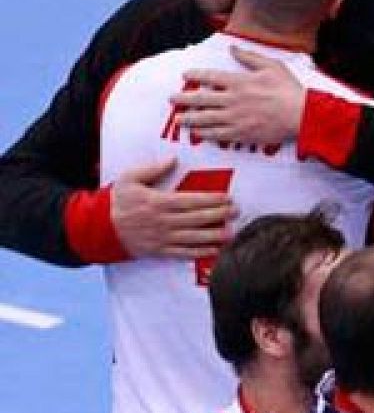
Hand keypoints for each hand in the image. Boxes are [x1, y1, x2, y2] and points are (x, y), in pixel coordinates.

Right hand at [109, 156, 235, 258]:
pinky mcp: (160, 251)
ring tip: (231, 232)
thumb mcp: (130, 178)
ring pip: (194, 237)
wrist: (99, 227)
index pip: (191, 200)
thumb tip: (173, 159)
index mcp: (158, 202)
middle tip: (236, 212)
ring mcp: (162, 238)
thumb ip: (153, 169)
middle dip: (219, 215)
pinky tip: (215, 250)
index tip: (227, 198)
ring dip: (214, 235)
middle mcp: (163, 221)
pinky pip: (184, 253)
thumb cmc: (117, 200)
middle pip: (197, 218)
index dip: (212, 200)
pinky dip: (200, 252)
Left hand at [174, 48, 307, 148]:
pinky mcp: (243, 134)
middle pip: (201, 99)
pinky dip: (206, 134)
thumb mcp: (272, 66)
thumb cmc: (290, 90)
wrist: (303, 116)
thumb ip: (250, 57)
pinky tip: (198, 133)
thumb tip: (233, 48)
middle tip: (172, 99)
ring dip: (189, 119)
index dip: (195, 75)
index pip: (210, 77)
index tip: (185, 75)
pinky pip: (219, 134)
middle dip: (183, 99)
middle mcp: (233, 100)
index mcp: (240, 82)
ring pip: (206, 119)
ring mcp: (236, 118)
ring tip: (179, 119)